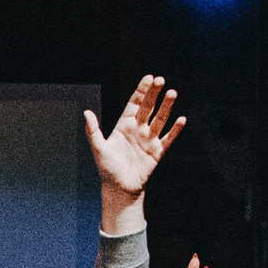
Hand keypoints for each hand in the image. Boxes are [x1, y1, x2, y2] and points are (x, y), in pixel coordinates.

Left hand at [85, 75, 184, 199]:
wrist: (119, 189)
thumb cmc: (107, 169)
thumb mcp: (98, 149)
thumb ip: (93, 130)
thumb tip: (86, 112)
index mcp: (124, 126)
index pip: (135, 103)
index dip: (142, 91)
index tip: (149, 78)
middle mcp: (138, 129)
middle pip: (149, 107)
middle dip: (155, 94)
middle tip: (161, 80)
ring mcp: (149, 139)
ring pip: (160, 119)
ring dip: (167, 106)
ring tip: (172, 93)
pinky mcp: (157, 151)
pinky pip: (169, 138)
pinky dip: (175, 129)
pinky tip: (181, 119)